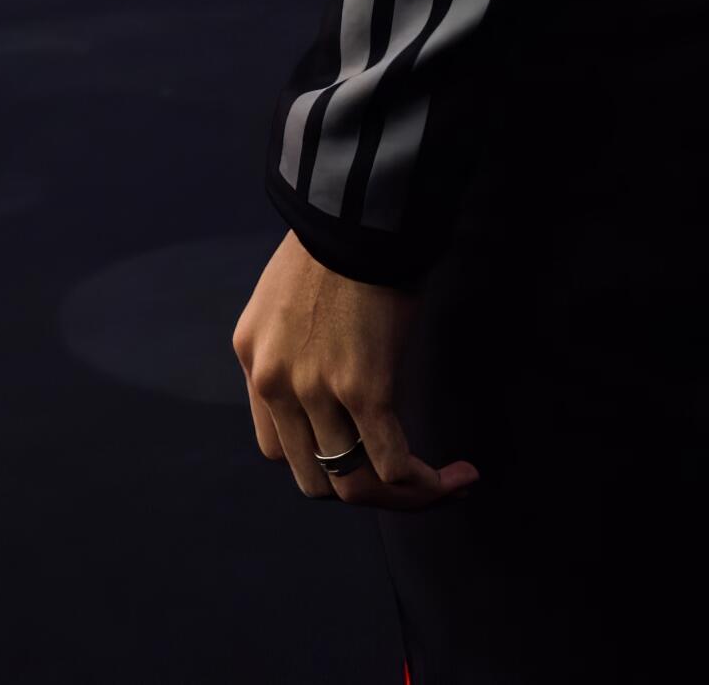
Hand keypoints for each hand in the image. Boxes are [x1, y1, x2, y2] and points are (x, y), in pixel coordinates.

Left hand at [231, 230, 478, 510]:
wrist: (356, 210)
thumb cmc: (336, 241)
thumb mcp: (286, 298)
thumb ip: (294, 345)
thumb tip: (330, 377)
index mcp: (251, 359)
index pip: (277, 446)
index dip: (323, 459)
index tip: (364, 452)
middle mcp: (273, 383)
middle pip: (313, 479)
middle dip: (362, 489)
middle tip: (404, 480)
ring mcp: (316, 390)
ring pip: (353, 484)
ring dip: (400, 498)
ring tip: (441, 487)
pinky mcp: (363, 388)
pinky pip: (392, 464)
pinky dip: (424, 483)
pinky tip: (457, 477)